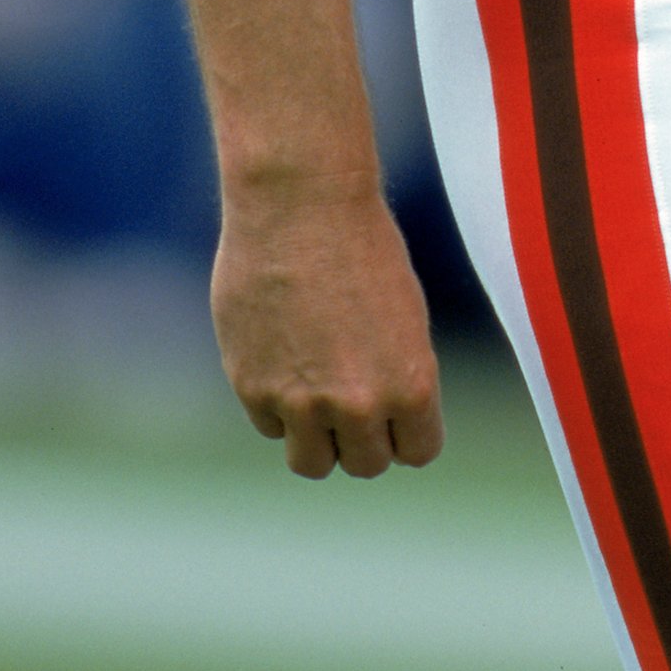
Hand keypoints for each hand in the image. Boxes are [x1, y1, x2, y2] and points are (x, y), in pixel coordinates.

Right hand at [212, 178, 443, 478]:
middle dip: (362, 437)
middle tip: (353, 396)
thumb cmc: (363, 247)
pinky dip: (277, 405)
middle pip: (365, 465)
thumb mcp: (404, 317)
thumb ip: (395, 379)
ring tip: (317, 392)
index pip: (417, 451)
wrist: (300, 205)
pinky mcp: (253, 389)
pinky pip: (270, 426)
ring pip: (312, 463)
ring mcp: (302, 402)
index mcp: (411, 384)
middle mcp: (358, 404)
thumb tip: (380, 421)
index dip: (407, 430)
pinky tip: (283, 355)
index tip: (395, 407)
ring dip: (317, 437)